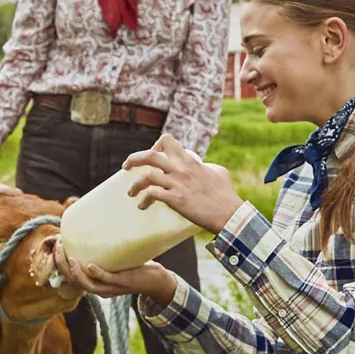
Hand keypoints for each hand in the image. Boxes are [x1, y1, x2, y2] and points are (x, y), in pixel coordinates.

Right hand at [51, 241, 175, 302]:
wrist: (156, 280)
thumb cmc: (135, 267)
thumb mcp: (116, 259)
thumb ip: (105, 250)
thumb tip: (96, 227)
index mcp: (96, 283)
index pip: (71, 277)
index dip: (60, 264)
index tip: (56, 246)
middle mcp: (100, 288)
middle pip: (74, 281)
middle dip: (63, 266)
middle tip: (58, 248)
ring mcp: (111, 287)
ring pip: (87, 284)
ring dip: (75, 272)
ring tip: (69, 257)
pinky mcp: (122, 282)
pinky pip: (106, 280)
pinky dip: (97, 273)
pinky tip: (90, 265)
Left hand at [124, 135, 245, 232]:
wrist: (228, 213)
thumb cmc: (225, 194)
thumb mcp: (218, 171)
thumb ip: (207, 166)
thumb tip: (204, 167)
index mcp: (189, 160)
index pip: (166, 140)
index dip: (156, 145)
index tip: (153, 154)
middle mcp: (180, 169)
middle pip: (149, 155)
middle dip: (133, 159)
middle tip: (126, 166)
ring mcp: (176, 184)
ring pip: (146, 176)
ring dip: (135, 184)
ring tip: (131, 192)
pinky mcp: (175, 199)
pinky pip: (151, 195)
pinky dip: (144, 200)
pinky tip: (142, 206)